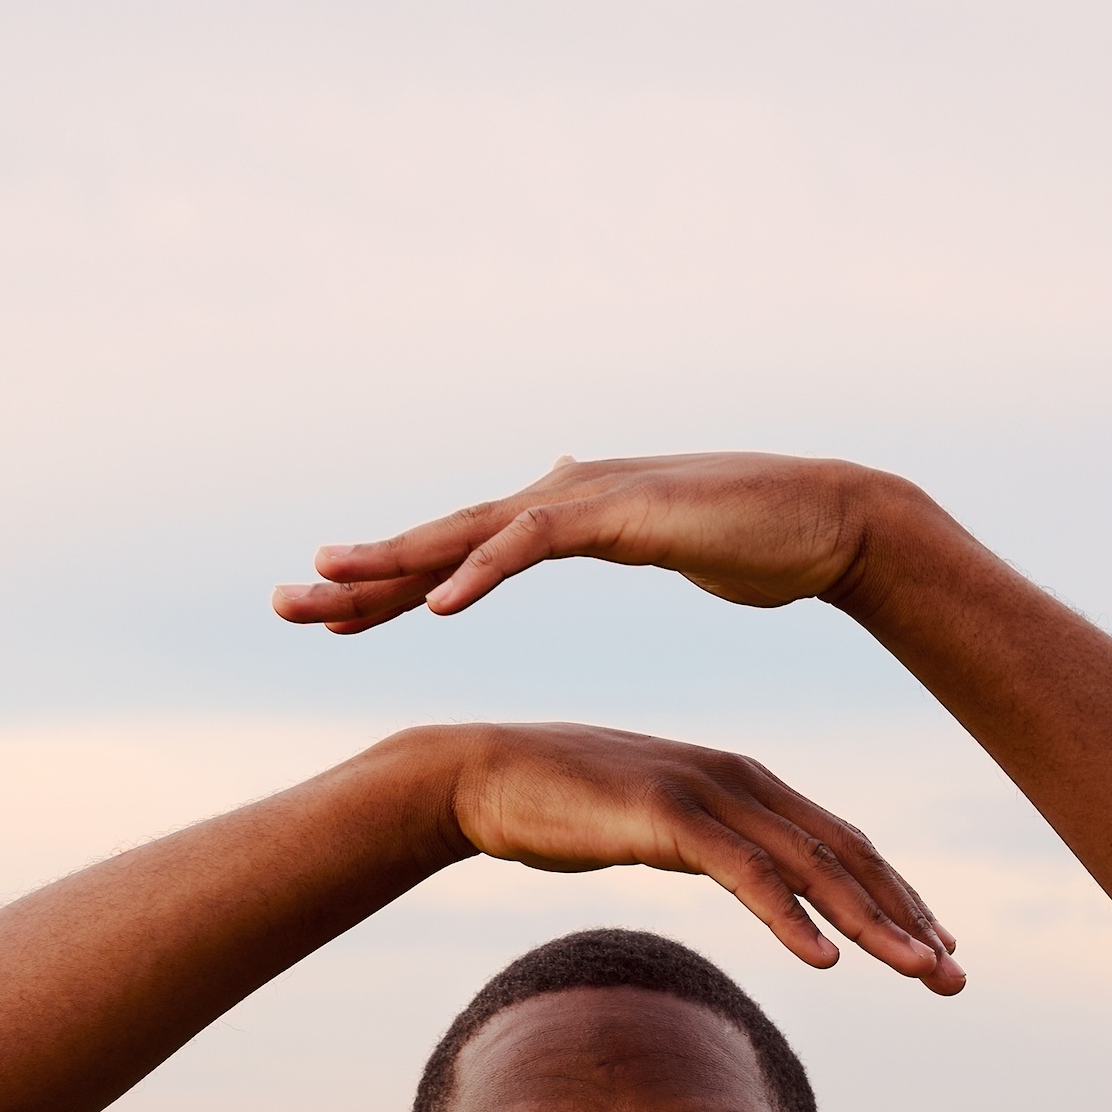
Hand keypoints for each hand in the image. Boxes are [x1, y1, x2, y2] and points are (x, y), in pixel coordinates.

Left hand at [273, 452, 891, 635]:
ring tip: (325, 590)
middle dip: (355, 575)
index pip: (453, 554)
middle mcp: (558, 496)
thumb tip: (589, 534)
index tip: (324, 616)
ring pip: (465, 535)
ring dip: (393, 566)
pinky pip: (533, 545)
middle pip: (436, 541)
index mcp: (561, 514)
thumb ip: (614, 542)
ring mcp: (584, 499)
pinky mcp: (617, 515)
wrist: (832, 524)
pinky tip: (436, 608)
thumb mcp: (663, 552)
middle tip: (279, 603)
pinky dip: (482, 573)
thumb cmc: (758, 545)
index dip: (383, 586)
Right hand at [437, 721, 961, 991]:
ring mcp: (706, 795)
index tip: (938, 943)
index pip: (842, 844)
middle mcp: (741, 781)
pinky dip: (790, 916)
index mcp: (745, 784)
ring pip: (811, 868)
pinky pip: (744, 875)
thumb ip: (706, 848)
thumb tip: (738, 877)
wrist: (482, 776)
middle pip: (846, 856)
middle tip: (954, 974)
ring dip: (871, 925)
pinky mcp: (667, 817)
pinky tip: (824, 958)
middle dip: (906, 918)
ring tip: (918, 972)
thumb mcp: (655, 829)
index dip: (896, 895)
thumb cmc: (563, 808)